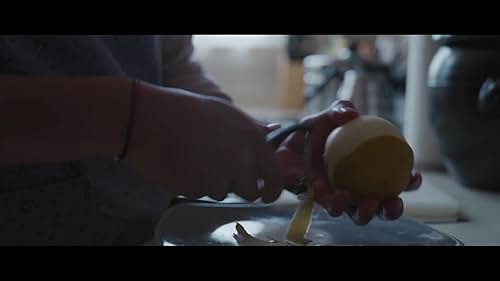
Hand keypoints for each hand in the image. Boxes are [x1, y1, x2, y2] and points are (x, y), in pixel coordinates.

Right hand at [124, 82, 282, 201]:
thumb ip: (252, 128)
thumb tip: (273, 131)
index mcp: (251, 139)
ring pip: (223, 193)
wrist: (146, 120)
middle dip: (239, 187)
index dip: (272, 188)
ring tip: (195, 159)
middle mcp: (240, 160)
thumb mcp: (225, 112)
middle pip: (251, 191)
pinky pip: (201, 194)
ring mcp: (218, 178)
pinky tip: (183, 164)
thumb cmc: (185, 111)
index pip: (275, 176)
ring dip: (213, 184)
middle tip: (221, 172)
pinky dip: (194, 185)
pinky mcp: (197, 190)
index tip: (266, 193)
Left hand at [273, 100, 421, 224]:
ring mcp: (339, 197)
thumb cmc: (311, 131)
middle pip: (381, 204)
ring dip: (366, 213)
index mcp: (366, 169)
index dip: (409, 182)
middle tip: (393, 202)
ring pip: (358, 214)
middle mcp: (356, 187)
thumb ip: (340, 109)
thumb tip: (352, 113)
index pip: (394, 178)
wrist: (283, 142)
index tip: (414, 177)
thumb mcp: (327, 116)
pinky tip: (337, 195)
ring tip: (367, 204)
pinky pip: (331, 208)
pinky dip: (337, 204)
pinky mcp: (319, 202)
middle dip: (391, 209)